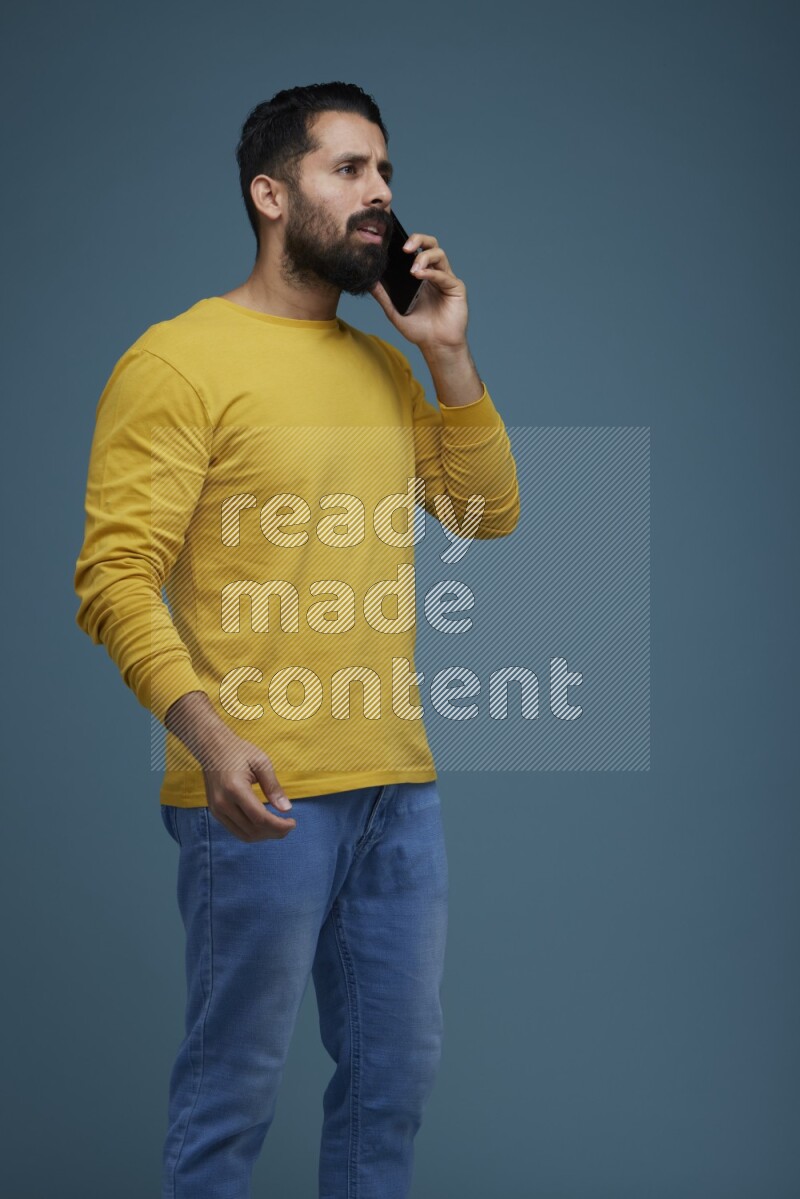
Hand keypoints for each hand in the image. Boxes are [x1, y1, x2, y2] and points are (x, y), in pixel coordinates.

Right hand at [201, 731, 296, 841]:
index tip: (292, 822)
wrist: (211, 747)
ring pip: (244, 835)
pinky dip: (252, 832)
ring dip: (264, 835)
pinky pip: (236, 830)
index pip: (260, 818)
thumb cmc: (238, 751)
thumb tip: (286, 809)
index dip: (279, 825)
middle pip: (253, 830)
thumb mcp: (261, 762)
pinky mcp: (215, 812)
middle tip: (289, 825)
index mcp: (235, 789)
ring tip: (279, 827)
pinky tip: (264, 825)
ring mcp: (216, 809)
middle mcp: (222, 803)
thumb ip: (273, 786)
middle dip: (274, 832)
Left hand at [369, 231, 467, 351]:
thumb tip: (368, 281)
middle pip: (430, 244)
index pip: (415, 250)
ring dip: (424, 257)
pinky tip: (420, 275)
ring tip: (412, 270)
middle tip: (405, 248)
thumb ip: (383, 296)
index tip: (392, 244)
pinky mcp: (456, 287)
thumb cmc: (419, 330)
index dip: (406, 242)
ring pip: (439, 254)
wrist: (437, 346)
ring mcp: (446, 279)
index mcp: (421, 275)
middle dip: (418, 239)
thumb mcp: (394, 312)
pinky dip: (431, 272)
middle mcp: (434, 273)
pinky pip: (444, 274)